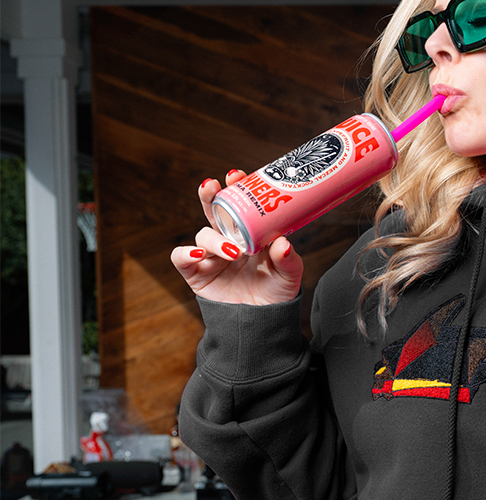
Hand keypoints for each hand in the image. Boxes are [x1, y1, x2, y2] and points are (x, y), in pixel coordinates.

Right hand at [170, 170, 303, 305]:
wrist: (262, 324)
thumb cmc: (276, 294)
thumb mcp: (289, 276)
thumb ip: (288, 260)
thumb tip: (283, 242)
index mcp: (250, 234)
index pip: (239, 206)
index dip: (235, 188)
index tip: (236, 175)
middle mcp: (228, 240)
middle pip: (213, 212)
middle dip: (210, 196)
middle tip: (214, 185)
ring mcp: (211, 256)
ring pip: (203, 234)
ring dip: (215, 238)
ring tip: (233, 251)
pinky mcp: (196, 273)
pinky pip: (181, 258)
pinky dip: (185, 253)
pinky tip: (199, 255)